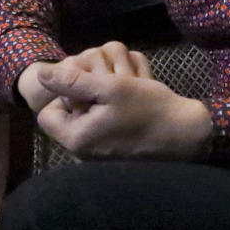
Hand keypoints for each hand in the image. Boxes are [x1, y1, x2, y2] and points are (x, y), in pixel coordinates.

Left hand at [35, 60, 212, 159]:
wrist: (189, 134)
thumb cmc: (149, 109)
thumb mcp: (110, 87)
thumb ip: (73, 81)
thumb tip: (41, 75)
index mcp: (77, 140)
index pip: (47, 113)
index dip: (62, 94)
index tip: (88, 85)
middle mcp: (84, 153)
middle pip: (67, 115)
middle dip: (83, 95)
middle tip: (109, 84)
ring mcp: (100, 154)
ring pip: (85, 117)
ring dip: (99, 100)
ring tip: (123, 92)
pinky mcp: (115, 152)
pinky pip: (101, 126)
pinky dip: (112, 111)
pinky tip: (131, 103)